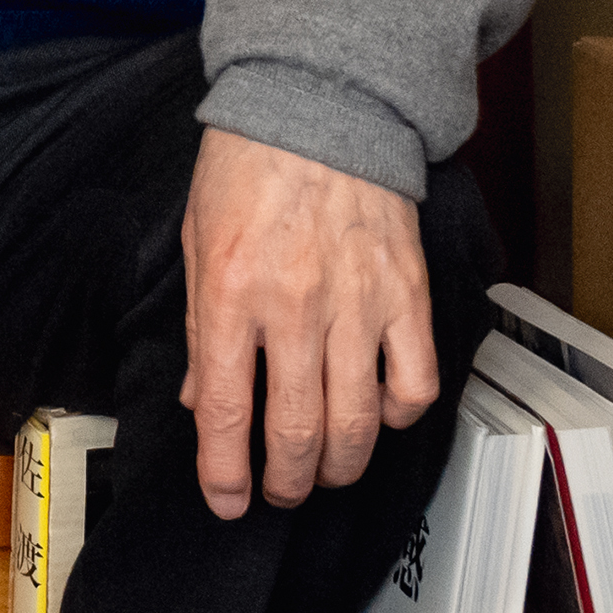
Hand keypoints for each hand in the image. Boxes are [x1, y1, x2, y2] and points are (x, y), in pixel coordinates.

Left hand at [180, 127, 438, 517]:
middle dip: (283, 480)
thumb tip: (202, 400)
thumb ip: (203, 327)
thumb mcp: (197, 242)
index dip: (224, 471)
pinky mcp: (408, 298)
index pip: (225, 410)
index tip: (226, 502)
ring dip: (339, 466)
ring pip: (357, 422)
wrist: (319, 109)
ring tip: (323, 475)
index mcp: (230, 293)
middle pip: (294, 430)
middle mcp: (295, 309)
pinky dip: (399, 416)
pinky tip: (380, 418)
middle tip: (277, 494)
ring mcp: (359, 306)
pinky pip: (415, 384)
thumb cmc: (247, 169)